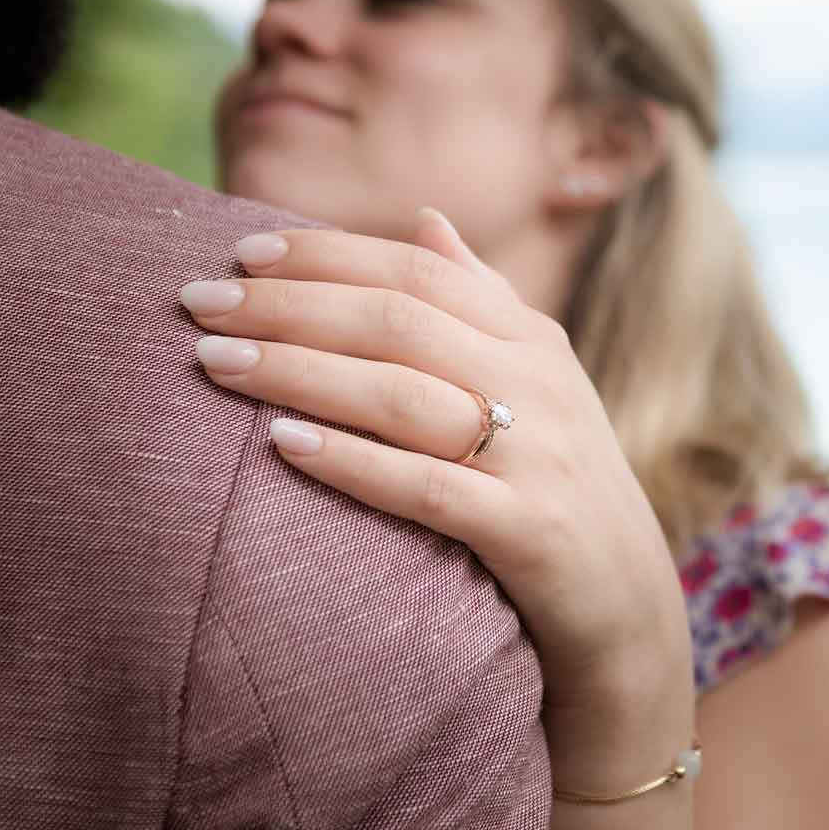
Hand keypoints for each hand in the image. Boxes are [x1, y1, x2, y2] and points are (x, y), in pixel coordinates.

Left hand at [179, 209, 696, 789]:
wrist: (630, 612)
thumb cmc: (557, 486)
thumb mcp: (538, 381)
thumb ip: (481, 299)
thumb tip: (425, 218)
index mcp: (531, 336)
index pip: (415, 270)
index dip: (326, 254)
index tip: (242, 250)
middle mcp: (539, 381)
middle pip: (396, 321)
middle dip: (287, 305)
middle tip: (198, 301)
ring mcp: (537, 455)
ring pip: (401, 393)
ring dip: (297, 371)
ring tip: (214, 362)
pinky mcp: (529, 531)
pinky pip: (426, 488)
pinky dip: (351, 461)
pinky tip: (280, 445)